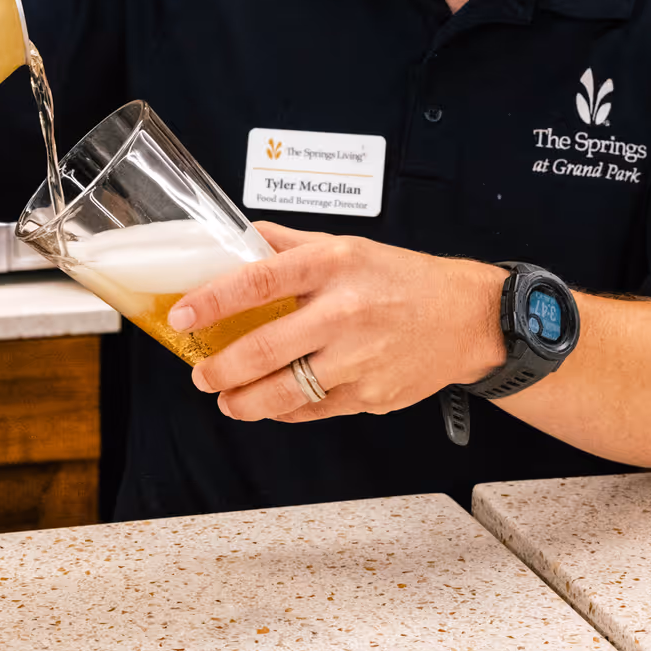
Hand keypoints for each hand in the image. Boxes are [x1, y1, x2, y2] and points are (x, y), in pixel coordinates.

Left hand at [175, 223, 509, 423]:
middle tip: (201, 373)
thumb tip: (238, 239)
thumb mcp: (348, 246)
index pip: (258, 281)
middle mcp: (344, 312)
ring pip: (283, 391)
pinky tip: (273, 404)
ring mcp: (357, 359)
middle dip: (219, 368)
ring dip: (244, 401)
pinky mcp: (369, 396)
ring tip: (228, 399)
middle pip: (263, 348)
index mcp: (333, 266)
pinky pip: (312, 411)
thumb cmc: (403, 280)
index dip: (212, 301)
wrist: (468, 318)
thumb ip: (290, 245)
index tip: (182, 316)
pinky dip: (284, 410)